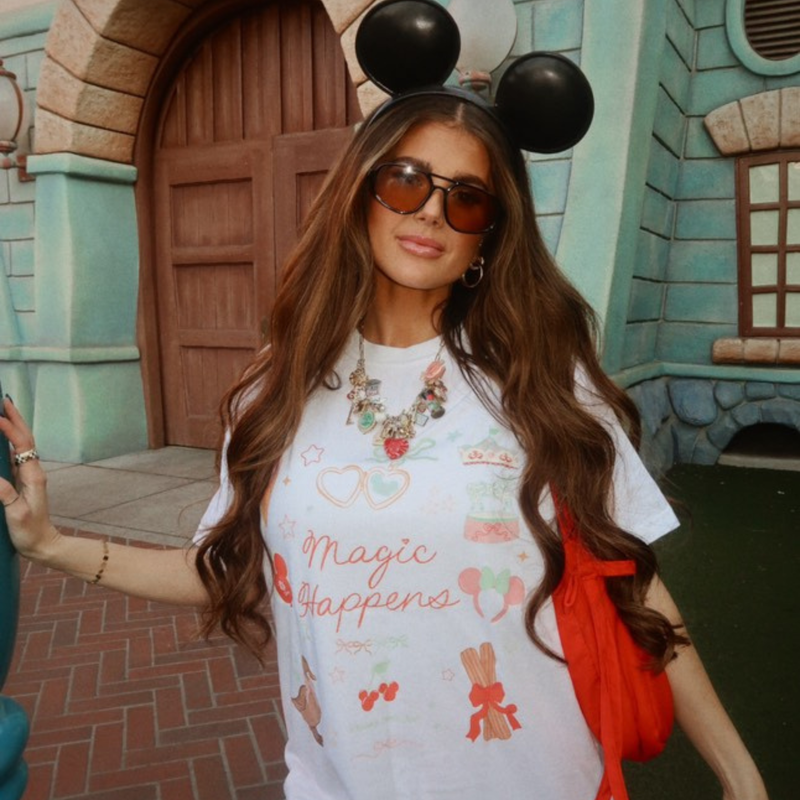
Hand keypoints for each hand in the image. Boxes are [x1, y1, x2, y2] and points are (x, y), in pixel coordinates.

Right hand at [0, 397, 61, 560]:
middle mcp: (33, 471)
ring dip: (12, 426)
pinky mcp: (22, 482)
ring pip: (20, 445)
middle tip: (2, 399)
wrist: (43, 545)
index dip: (9, 430)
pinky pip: (15, 456)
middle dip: (14, 418)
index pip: (22, 446)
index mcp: (33, 476)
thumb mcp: (17, 515)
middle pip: (25, 439)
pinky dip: (8, 442)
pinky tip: (1, 437)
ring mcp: (28, 475)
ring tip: (1, 410)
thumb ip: (6, 495)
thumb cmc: (31, 532)